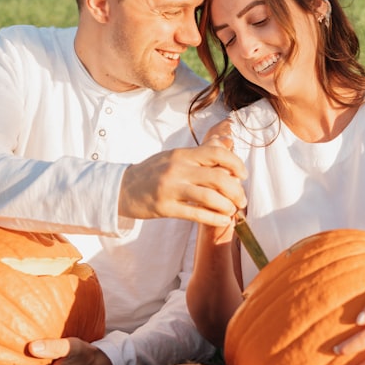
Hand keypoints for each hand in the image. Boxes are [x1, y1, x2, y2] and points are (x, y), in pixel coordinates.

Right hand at [119, 138, 246, 225]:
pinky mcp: (166, 208)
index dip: (235, 163)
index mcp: (182, 155)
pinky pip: (196, 214)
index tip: (243, 174)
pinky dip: (215, 218)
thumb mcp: (174, 156)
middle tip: (242, 199)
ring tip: (233, 211)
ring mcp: (171, 189)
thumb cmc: (152, 172)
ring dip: (227, 206)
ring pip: (209, 197)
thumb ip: (201, 152)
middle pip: (218, 177)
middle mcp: (178, 169)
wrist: (121, 188)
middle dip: (236, 190)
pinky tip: (224, 221)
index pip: (216, 153)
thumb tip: (227, 143)